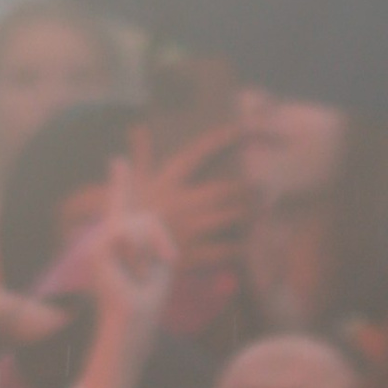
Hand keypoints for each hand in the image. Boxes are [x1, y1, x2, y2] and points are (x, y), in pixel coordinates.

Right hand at [73, 158, 177, 387]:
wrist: (134, 325)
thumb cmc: (147, 299)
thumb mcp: (157, 260)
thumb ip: (149, 231)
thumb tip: (146, 217)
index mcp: (125, 243)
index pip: (122, 205)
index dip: (121, 182)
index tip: (118, 161)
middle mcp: (109, 238)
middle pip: (147, 216)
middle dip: (160, 243)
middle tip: (152, 274)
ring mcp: (100, 243)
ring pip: (139, 224)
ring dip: (150, 252)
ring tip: (139, 277)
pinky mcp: (98, 249)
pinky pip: (128, 234)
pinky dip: (139, 255)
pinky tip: (131, 275)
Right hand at [133, 114, 249, 275]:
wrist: (123, 259)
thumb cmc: (131, 217)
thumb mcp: (135, 186)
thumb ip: (142, 156)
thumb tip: (138, 128)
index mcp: (167, 182)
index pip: (196, 154)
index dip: (219, 140)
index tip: (240, 129)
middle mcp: (179, 203)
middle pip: (222, 190)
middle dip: (245, 188)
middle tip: (264, 186)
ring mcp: (187, 229)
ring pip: (228, 218)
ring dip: (247, 215)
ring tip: (262, 211)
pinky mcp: (192, 255)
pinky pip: (225, 250)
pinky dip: (239, 246)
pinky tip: (248, 243)